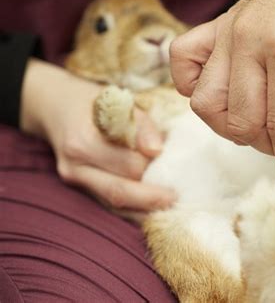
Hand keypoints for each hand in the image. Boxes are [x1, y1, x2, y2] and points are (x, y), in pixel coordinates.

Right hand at [20, 59, 175, 210]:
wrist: (58, 108)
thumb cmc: (95, 104)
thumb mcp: (120, 104)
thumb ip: (141, 126)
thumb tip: (157, 150)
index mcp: (84, 142)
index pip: (128, 165)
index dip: (153, 167)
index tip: (174, 166)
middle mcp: (75, 168)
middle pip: (119, 192)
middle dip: (151, 197)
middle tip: (177, 197)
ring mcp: (75, 181)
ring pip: (114, 205)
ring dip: (143, 209)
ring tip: (170, 207)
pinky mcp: (80, 189)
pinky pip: (109, 205)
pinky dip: (132, 209)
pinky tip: (152, 208)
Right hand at [170, 0, 274, 201]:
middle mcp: (248, 44)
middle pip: (241, 123)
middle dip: (269, 145)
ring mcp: (227, 35)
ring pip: (206, 104)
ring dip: (231, 124)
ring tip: (259, 117)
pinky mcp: (216, 27)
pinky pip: (183, 64)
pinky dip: (194, 85)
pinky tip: (225, 89)